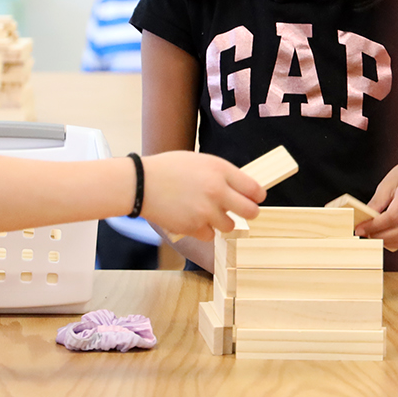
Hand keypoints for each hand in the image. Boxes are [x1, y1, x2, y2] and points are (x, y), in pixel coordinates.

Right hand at [141, 151, 264, 238]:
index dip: (257, 196)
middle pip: (251, 211)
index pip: (254, 189)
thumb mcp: (200, 161)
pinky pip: (210, 235)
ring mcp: (206, 211)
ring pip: (230, 226)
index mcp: (220, 170)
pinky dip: (203, 230)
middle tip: (243, 212)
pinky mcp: (194, 227)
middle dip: (249, 213)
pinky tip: (192, 218)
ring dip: (222, 222)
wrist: (140, 184)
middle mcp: (217, 191)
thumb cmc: (168, 169)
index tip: (255, 198)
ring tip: (206, 212)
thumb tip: (242, 189)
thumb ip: (221, 175)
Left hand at [358, 156, 397, 252]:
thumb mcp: (388, 182)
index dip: (374, 226)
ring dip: (391, 243)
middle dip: (382, 238)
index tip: (360, 229)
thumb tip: (363, 219)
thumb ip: (377, 201)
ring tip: (378, 237)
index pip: (392, 216)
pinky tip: (390, 237)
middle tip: (367, 235)